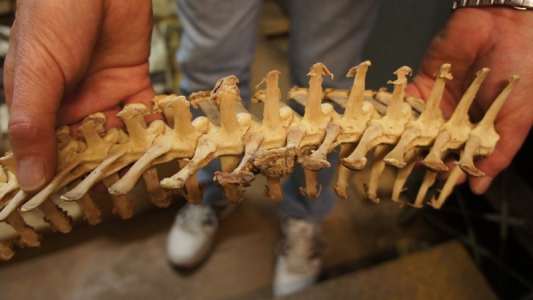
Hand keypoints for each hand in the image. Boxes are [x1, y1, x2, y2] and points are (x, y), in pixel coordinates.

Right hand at [3, 0, 154, 191]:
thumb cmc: (54, 15)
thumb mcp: (36, 74)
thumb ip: (33, 124)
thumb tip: (30, 176)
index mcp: (40, 104)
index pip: (49, 151)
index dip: (63, 177)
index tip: (79, 204)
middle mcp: (72, 102)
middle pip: (89, 147)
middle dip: (104, 169)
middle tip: (122, 195)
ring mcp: (105, 91)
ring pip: (121, 133)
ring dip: (133, 151)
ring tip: (149, 173)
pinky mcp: (133, 78)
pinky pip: (147, 109)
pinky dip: (157, 124)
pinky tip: (167, 141)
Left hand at [406, 8, 532, 193]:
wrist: (504, 24)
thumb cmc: (522, 70)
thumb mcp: (517, 118)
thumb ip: (499, 154)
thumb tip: (480, 189)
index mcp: (481, 131)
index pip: (460, 159)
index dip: (448, 173)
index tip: (434, 188)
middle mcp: (457, 120)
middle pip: (434, 148)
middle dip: (420, 161)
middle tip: (406, 174)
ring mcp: (439, 103)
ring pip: (417, 129)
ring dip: (404, 143)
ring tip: (391, 158)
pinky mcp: (423, 84)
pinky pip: (406, 102)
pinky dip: (395, 114)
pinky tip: (383, 130)